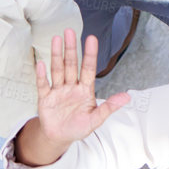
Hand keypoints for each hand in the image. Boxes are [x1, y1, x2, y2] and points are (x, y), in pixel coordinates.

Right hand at [33, 29, 130, 147]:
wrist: (59, 137)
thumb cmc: (78, 127)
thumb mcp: (95, 120)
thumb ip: (109, 107)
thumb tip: (127, 97)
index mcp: (85, 90)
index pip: (88, 69)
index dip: (90, 54)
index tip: (91, 39)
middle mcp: (71, 86)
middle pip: (71, 64)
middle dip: (71, 49)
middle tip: (70, 31)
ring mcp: (58, 90)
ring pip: (57, 70)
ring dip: (56, 55)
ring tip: (56, 39)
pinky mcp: (45, 98)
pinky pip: (43, 85)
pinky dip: (42, 75)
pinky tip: (42, 64)